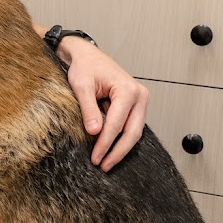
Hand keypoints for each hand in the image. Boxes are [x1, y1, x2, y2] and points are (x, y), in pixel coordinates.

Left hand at [59, 37, 148, 171]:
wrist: (87, 56)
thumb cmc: (84, 67)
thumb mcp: (81, 86)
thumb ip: (88, 109)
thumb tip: (95, 132)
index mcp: (128, 90)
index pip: (117, 124)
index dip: (106, 143)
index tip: (95, 158)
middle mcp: (140, 95)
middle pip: (132, 132)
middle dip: (118, 152)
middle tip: (103, 166)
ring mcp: (140, 101)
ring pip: (134, 132)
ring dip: (121, 148)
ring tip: (106, 162)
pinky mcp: (136, 106)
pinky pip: (131, 127)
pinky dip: (121, 139)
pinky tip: (110, 150)